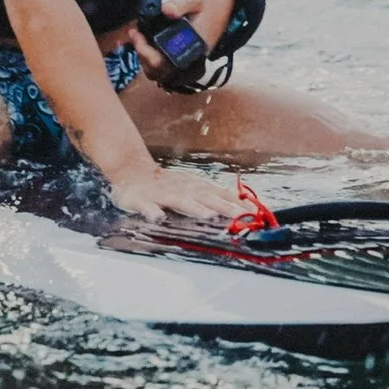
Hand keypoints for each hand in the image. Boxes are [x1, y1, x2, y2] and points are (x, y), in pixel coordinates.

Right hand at [103, 161, 244, 221]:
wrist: (133, 171)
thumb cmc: (166, 184)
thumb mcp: (192, 187)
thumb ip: (213, 196)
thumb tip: (240, 205)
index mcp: (195, 188)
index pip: (221, 196)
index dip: (237, 204)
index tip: (255, 213)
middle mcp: (183, 190)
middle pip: (206, 198)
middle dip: (223, 207)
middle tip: (239, 216)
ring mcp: (163, 195)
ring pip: (180, 201)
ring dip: (194, 208)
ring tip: (207, 215)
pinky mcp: (143, 200)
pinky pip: (147, 207)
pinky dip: (152, 211)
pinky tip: (157, 217)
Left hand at [132, 0, 235, 84]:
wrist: (224, 3)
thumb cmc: (208, 0)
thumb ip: (180, 4)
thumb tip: (166, 10)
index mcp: (194, 47)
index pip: (165, 61)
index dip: (146, 51)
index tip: (136, 34)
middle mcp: (191, 58)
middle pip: (159, 71)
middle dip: (142, 54)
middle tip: (134, 33)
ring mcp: (188, 60)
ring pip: (160, 73)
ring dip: (145, 59)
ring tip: (138, 39)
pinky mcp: (185, 58)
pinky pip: (165, 68)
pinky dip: (152, 60)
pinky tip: (146, 44)